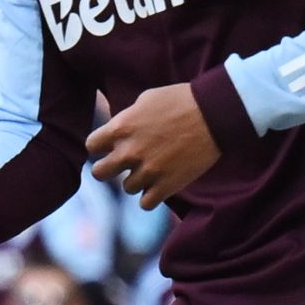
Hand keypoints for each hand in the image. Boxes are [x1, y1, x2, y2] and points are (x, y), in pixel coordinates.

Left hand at [86, 84, 218, 207]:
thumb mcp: (146, 100)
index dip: (100, 147)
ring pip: (127, 188)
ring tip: (152, 169)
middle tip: (123, 165)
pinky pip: (146, 204)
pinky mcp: (166, 186)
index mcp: (120, 129)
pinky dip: (151, 197)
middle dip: (108, 169)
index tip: (109, 147)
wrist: (214, 114)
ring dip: (137, 180)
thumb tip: (119, 128)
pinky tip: (160, 185)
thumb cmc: (181, 100)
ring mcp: (147, 172)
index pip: (91, 146)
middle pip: (99, 174)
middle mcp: (129, 153)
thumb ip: (127, 118)